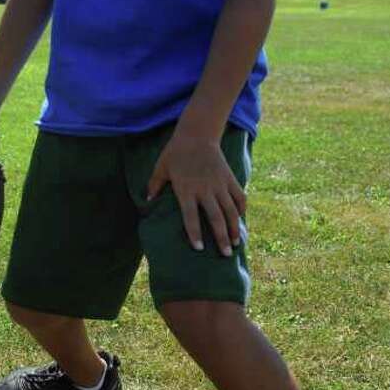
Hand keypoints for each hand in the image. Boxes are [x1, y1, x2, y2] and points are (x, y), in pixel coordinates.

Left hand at [146, 129, 245, 255]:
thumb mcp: (161, 167)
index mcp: (186, 189)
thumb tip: (147, 201)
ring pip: (231, 211)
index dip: (195, 233)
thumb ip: (154, 185)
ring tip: (236, 244)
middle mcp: (204, 189)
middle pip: (215, 218)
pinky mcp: (230, 178)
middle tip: (225, 255)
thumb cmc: (175, 152)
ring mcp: (219, 184)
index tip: (199, 248)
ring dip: (234, 228)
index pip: (190, 216)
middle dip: (221, 238)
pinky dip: (241, 209)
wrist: (197, 135)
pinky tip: (241, 220)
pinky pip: (239, 197)